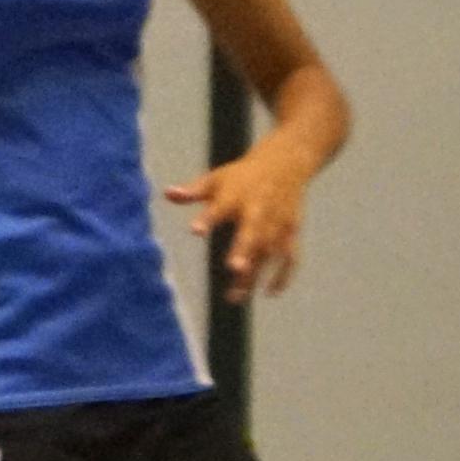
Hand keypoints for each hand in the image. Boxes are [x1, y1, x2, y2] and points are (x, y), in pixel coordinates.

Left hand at [165, 147, 312, 297]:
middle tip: (234, 270)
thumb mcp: (215, 178)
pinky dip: (284, 275)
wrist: (285, 163)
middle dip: (245, 250)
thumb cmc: (241, 176)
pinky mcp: (292, 232)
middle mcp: (259, 210)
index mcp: (236, 196)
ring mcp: (279, 222)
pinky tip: (269, 292)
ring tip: (234, 297)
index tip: (195, 230)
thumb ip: (192, 190)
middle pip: (253, 232)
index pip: (220, 208)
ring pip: (269, 251)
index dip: (208, 219)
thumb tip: (167, 193)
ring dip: (255, 274)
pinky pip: (290, 257)